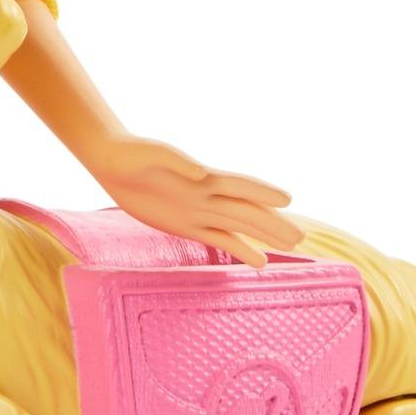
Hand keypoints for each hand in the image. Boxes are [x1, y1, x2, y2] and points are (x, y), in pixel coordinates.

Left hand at [85, 136, 303, 268]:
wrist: (112, 162)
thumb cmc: (133, 153)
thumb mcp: (153, 153)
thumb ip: (177, 161)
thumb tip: (203, 173)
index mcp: (203, 176)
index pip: (239, 185)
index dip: (262, 192)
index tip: (288, 200)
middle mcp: (207, 195)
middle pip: (247, 211)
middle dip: (273, 223)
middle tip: (302, 238)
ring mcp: (199, 211)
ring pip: (240, 226)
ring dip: (265, 236)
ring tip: (293, 247)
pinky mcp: (185, 226)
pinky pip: (219, 239)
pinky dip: (241, 249)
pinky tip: (259, 262)